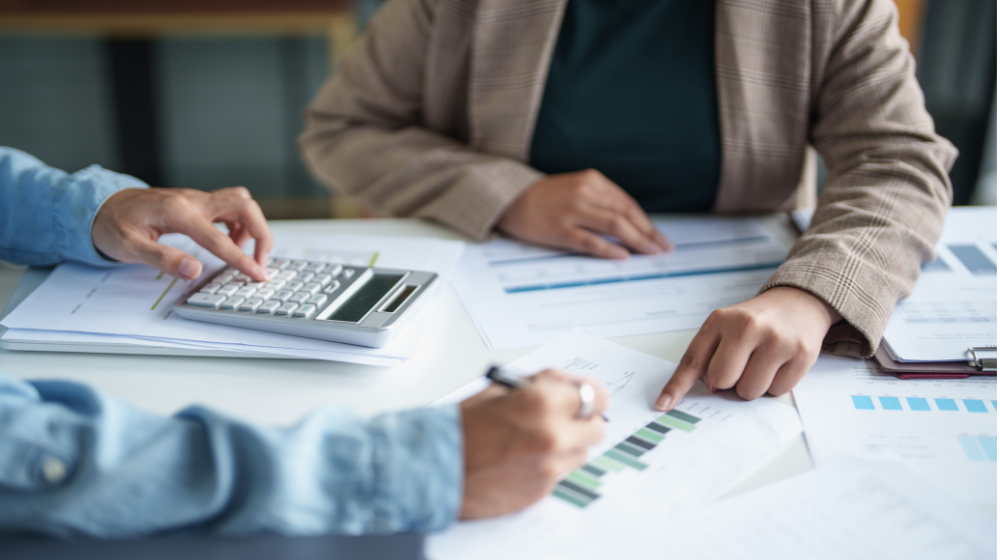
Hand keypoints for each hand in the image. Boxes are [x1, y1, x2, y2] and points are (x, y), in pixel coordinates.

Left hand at [92, 187, 272, 281]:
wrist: (102, 203)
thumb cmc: (113, 225)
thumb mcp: (129, 247)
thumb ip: (163, 259)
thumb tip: (193, 271)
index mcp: (177, 211)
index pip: (220, 239)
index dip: (242, 260)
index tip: (258, 275)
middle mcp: (193, 200)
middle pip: (245, 207)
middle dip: (261, 235)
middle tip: (259, 262)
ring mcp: (197, 198)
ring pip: (241, 203)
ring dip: (252, 227)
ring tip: (241, 253)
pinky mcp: (198, 201)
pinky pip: (231, 205)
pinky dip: (240, 223)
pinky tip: (228, 241)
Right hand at [459, 369, 608, 518]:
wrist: (434, 468)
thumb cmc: (459, 427)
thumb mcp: (500, 389)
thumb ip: (541, 384)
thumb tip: (569, 384)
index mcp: (543, 403)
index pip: (596, 396)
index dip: (591, 394)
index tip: (588, 395)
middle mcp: (553, 436)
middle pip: (596, 428)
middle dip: (583, 421)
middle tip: (564, 418)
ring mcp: (549, 468)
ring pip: (580, 454)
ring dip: (567, 445)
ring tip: (536, 440)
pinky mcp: (541, 492)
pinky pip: (560, 474)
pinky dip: (548, 466)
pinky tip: (523, 459)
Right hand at [497, 169, 671, 258]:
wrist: (509, 200)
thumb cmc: (544, 197)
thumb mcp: (576, 187)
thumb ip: (600, 200)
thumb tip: (629, 224)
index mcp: (592, 180)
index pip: (627, 204)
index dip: (646, 222)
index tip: (659, 237)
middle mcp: (585, 192)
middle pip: (626, 214)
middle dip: (648, 233)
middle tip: (662, 248)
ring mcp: (573, 211)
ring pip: (614, 226)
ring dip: (637, 241)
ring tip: (650, 253)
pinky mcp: (560, 229)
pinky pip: (591, 241)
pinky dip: (610, 249)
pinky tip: (623, 257)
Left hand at [655, 286, 840, 409]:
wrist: (797, 304)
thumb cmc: (754, 322)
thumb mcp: (724, 327)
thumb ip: (709, 355)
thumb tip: (708, 389)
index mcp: (721, 320)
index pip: (693, 360)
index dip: (676, 386)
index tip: (662, 405)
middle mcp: (747, 326)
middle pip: (721, 381)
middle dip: (727, 383)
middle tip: (739, 366)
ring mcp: (776, 340)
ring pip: (750, 391)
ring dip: (752, 386)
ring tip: (761, 363)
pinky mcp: (802, 354)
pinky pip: (778, 391)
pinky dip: (775, 384)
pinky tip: (779, 364)